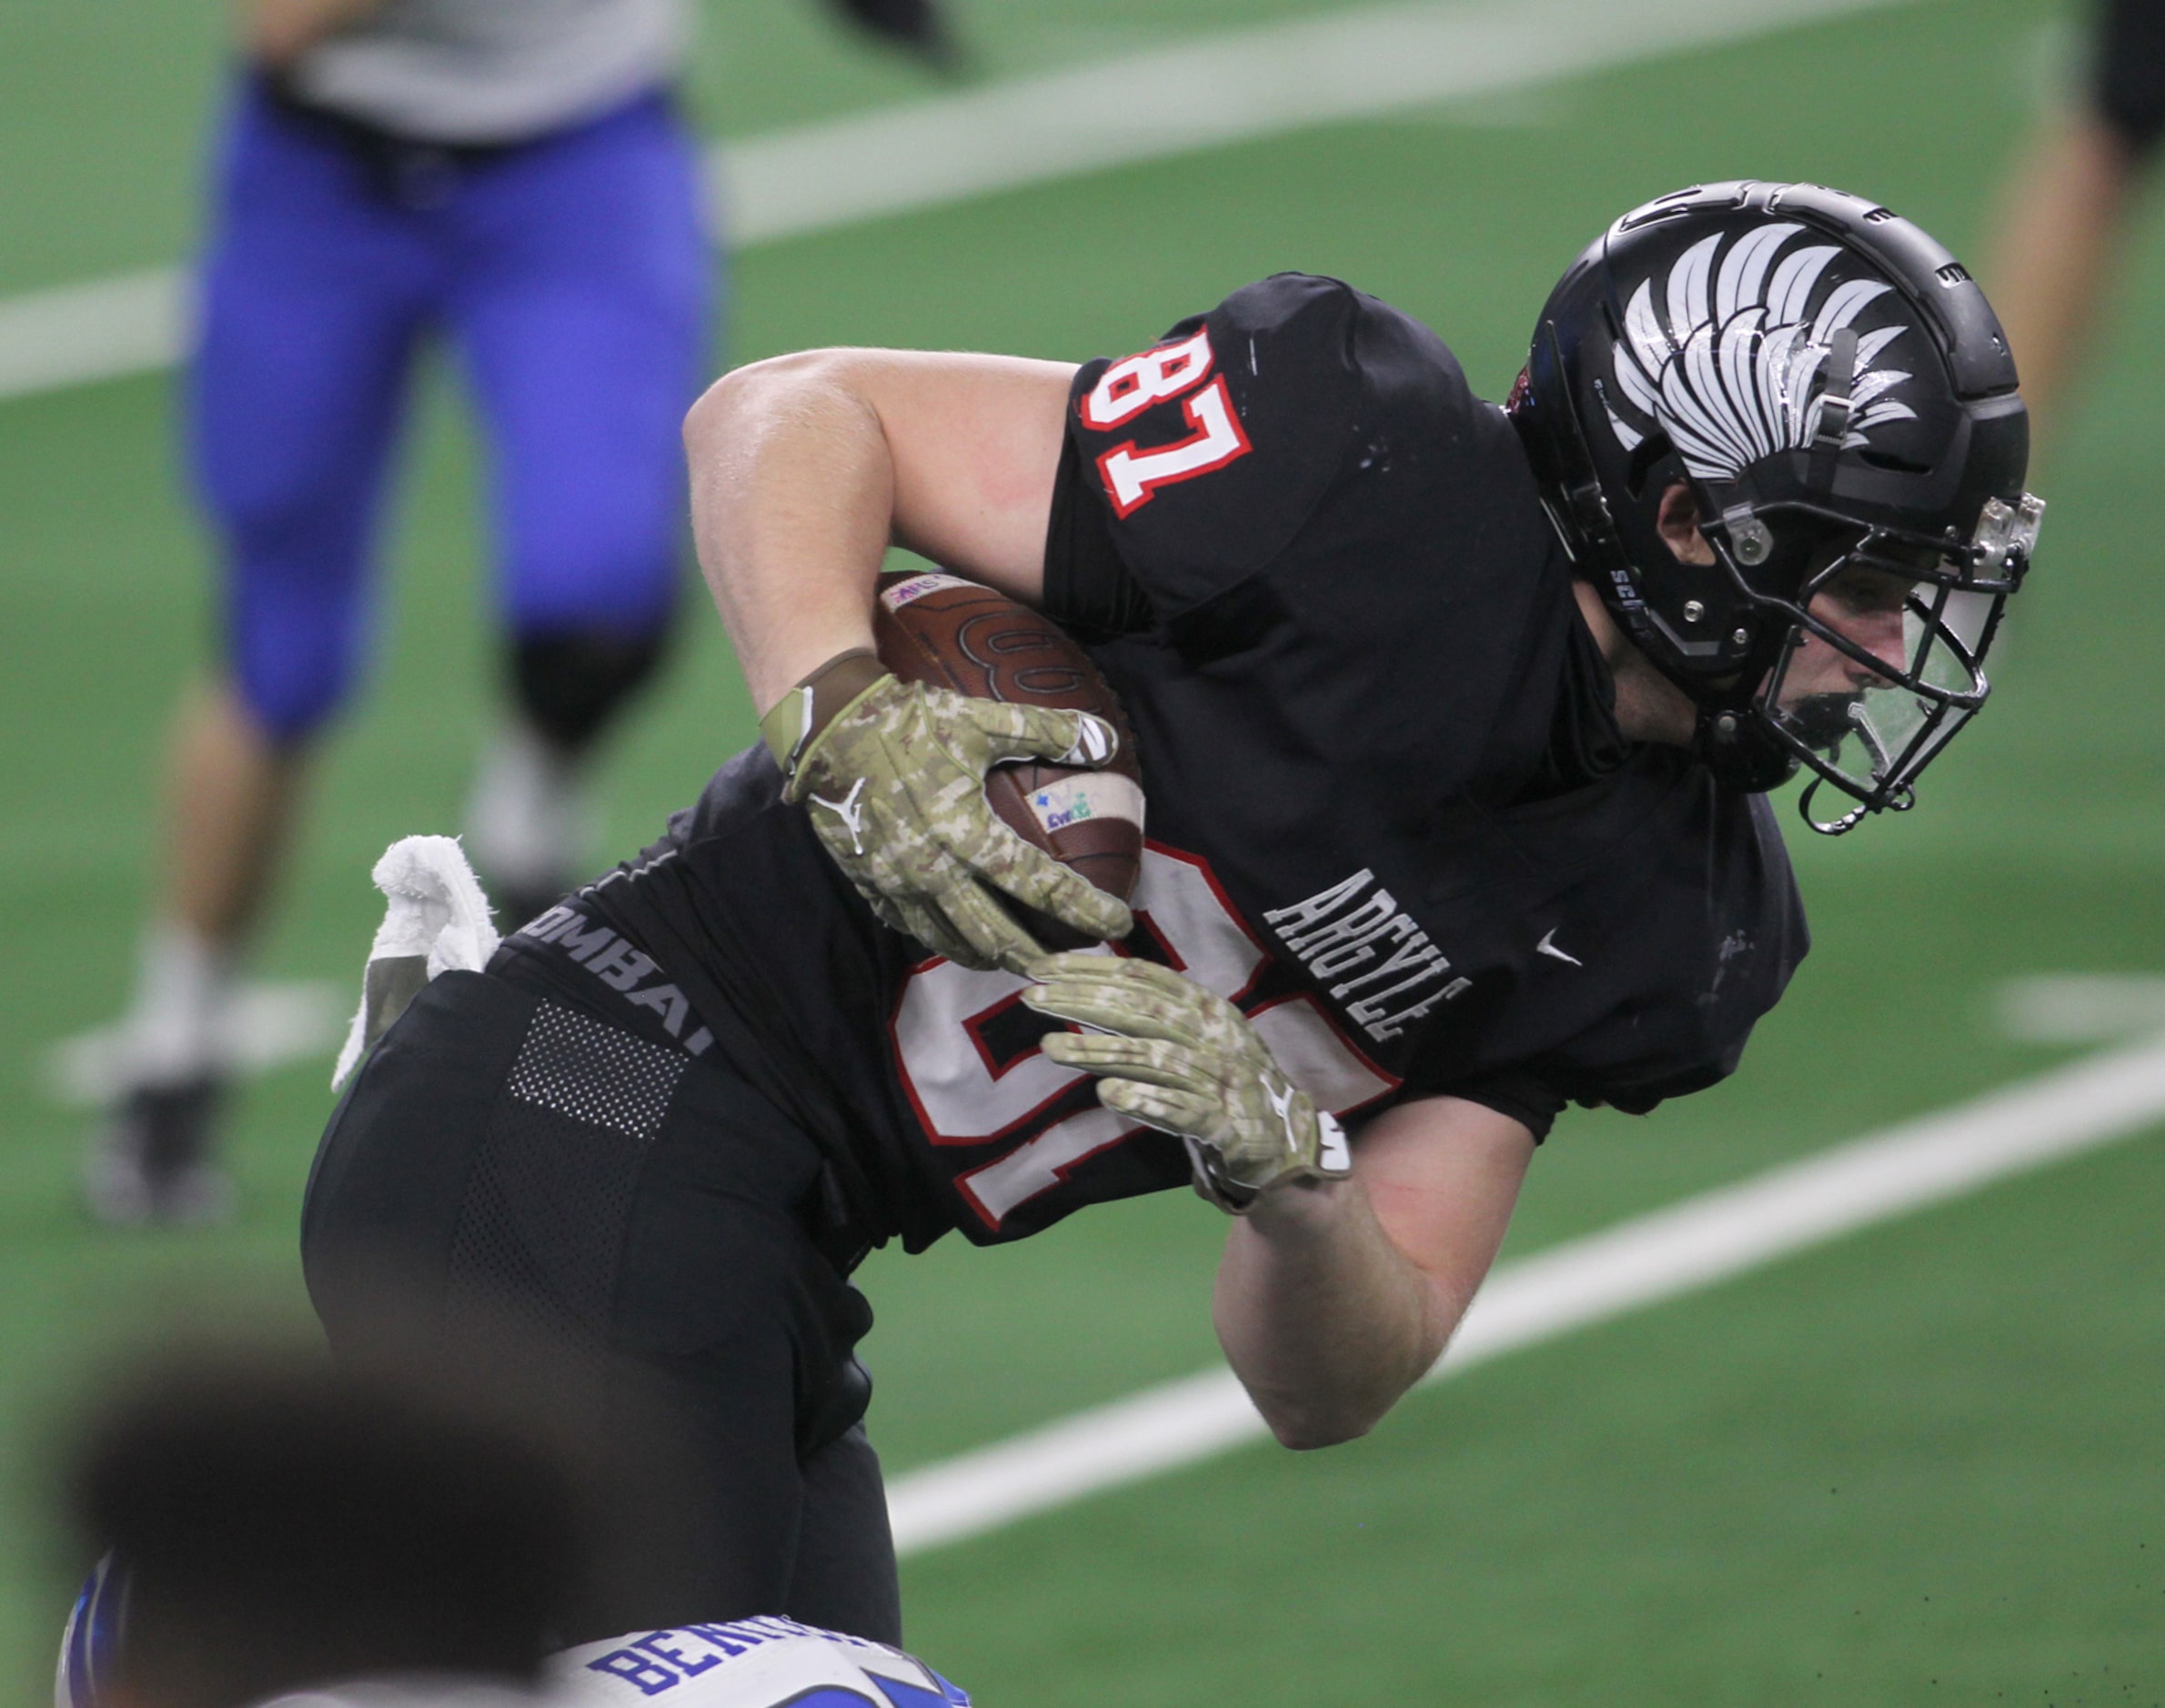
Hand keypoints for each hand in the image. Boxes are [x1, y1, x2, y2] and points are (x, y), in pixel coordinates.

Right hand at [763, 659, 1133, 970]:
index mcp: (965, 833)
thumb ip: (1048, 731)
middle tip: (1068, 963)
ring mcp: (895, 884)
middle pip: (995, 936)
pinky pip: (910, 927)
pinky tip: (958, 934)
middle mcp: (931, 870)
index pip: (1039, 885)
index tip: (1118, 920)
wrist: (830, 727)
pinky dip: (942, 937)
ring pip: (950, 942)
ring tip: (1017, 958)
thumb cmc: (910, 722)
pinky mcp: (868, 884)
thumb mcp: (982, 720)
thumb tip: (1107, 740)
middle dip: (1036, 957)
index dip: (1084, 907)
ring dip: (989, 957)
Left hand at [1021, 953, 1351, 1211]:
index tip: (1044, 967)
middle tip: (1032, 998)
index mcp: (1206, 1008)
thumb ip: (1154, 1014)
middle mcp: (1213, 1036)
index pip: (1144, 978)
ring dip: (1099, 1052)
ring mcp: (1219, 1080)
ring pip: (1152, 1059)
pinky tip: (1108, 1096)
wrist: (1284, 1138)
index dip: (1093, 969)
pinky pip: (1180, 1111)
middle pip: (1142, 1011)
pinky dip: (1146, 1102)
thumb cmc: (1226, 1081)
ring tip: (1050, 1047)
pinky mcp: (1223, 1125)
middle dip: (1084, 1001)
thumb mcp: (1198, 1036)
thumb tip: (1089, 987)